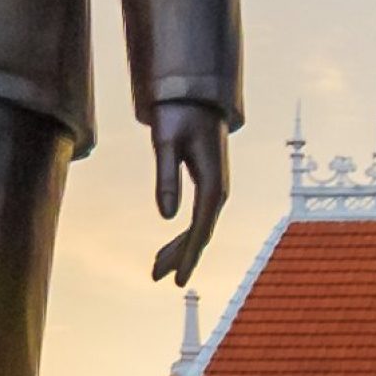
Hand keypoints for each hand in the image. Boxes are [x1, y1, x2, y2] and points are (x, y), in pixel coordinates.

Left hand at [149, 99, 228, 286]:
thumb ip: (166, 178)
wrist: (193, 95)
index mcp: (212, 183)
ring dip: (180, 248)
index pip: (201, 228)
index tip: (178, 281)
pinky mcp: (208, 184)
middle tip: (157, 278)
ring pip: (200, 227)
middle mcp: (219, 189)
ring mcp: (216, 188)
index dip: (189, 256)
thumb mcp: (164, 143)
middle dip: (181, 257)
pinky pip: (198, 217)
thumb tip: (166, 218)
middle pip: (201, 233)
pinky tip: (170, 246)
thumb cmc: (177, 114)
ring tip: (156, 269)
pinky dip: (183, 234)